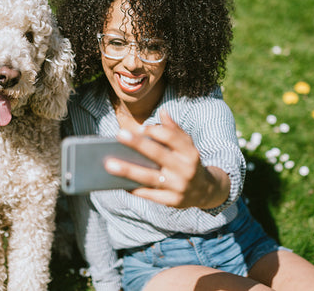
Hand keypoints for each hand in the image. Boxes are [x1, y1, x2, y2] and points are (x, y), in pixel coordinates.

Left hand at [104, 109, 230, 208]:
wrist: (205, 191)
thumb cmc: (188, 162)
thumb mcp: (187, 146)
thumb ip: (174, 130)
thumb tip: (163, 112)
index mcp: (190, 153)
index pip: (172, 138)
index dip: (155, 131)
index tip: (140, 128)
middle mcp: (185, 169)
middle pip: (158, 154)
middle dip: (138, 144)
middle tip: (119, 134)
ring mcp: (178, 187)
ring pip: (150, 177)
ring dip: (128, 170)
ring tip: (109, 164)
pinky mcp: (172, 201)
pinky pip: (149, 194)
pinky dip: (134, 188)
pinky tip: (119, 182)